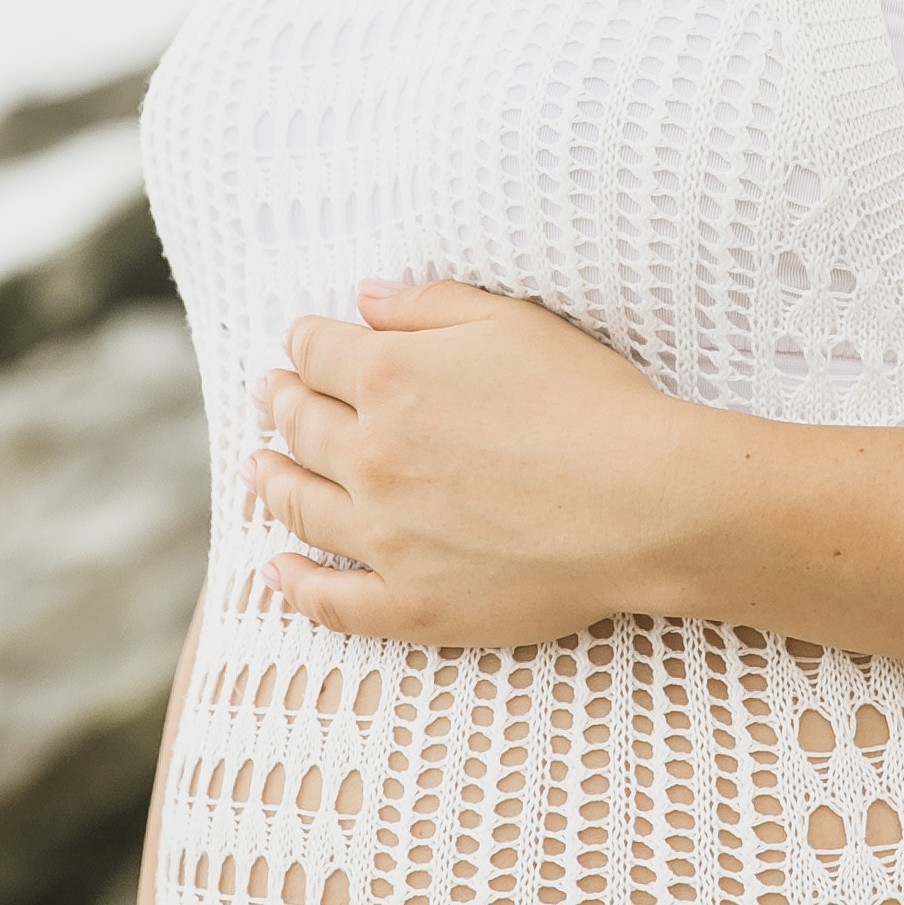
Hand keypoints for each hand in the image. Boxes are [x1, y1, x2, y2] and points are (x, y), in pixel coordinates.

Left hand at [249, 280, 730, 645]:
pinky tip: (277, 570)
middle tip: (270, 398)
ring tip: (258, 469)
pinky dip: (295, 583)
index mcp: (389, 377)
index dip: (305, 344)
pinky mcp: (410, 604)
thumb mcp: (511, 322)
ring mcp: (384, 536)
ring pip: (299, 505)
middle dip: (281, 404)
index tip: (303, 346)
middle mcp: (369, 456)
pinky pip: (330, 600)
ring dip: (271, 481)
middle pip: (299, 424)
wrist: (645, 505)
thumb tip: (363, 300)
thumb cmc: (591, 403)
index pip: (316, 352)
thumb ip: (427, 306)